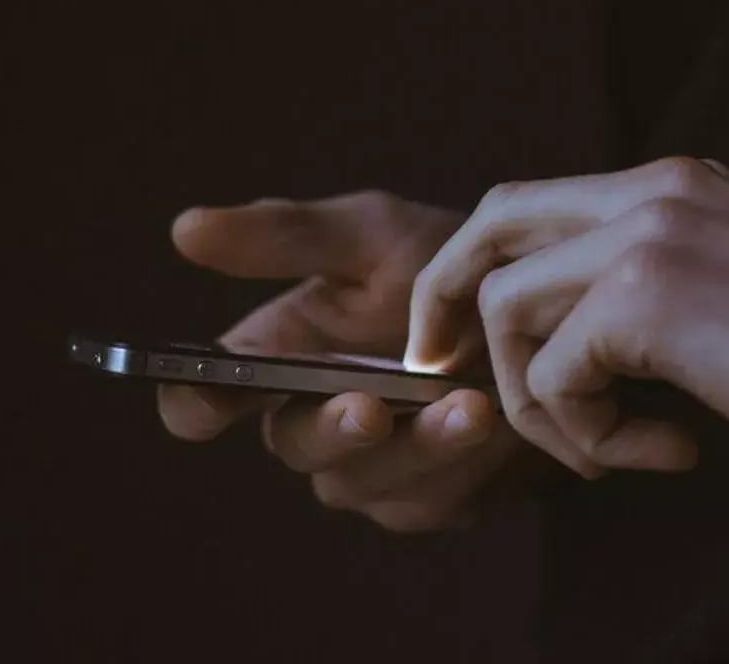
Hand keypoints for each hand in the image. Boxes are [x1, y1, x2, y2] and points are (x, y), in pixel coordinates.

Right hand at [158, 191, 524, 530]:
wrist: (544, 309)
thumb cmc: (444, 262)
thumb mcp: (371, 234)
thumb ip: (285, 237)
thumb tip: (184, 229)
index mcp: (277, 356)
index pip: (204, 398)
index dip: (195, 404)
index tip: (208, 398)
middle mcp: (310, 419)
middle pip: (293, 447)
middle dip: (332, 429)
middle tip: (370, 409)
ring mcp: (368, 468)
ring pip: (362, 481)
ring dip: (416, 448)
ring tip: (469, 406)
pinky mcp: (427, 499)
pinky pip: (428, 499)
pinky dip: (463, 463)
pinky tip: (497, 422)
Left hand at [406, 157, 728, 478]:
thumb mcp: (723, 287)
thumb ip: (640, 283)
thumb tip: (557, 334)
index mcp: (667, 184)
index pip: (527, 203)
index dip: (474, 266)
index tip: (454, 335)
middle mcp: (650, 190)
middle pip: (491, 225)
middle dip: (444, 299)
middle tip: (437, 369)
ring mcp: (646, 232)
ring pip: (509, 311)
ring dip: (537, 401)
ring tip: (609, 448)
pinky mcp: (646, 294)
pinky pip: (555, 377)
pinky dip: (588, 434)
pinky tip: (664, 450)